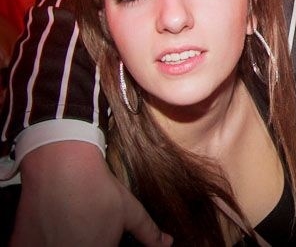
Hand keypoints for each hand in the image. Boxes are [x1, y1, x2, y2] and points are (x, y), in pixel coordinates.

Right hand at [11, 141, 170, 246]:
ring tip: (67, 222)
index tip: (97, 233)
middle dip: (83, 241)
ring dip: (62, 241)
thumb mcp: (129, 210)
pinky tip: (50, 225)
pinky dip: (40, 241)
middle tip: (82, 224)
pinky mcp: (18, 246)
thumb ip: (148, 232)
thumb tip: (167, 243)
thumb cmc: (97, 189)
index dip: (102, 243)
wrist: (60, 167)